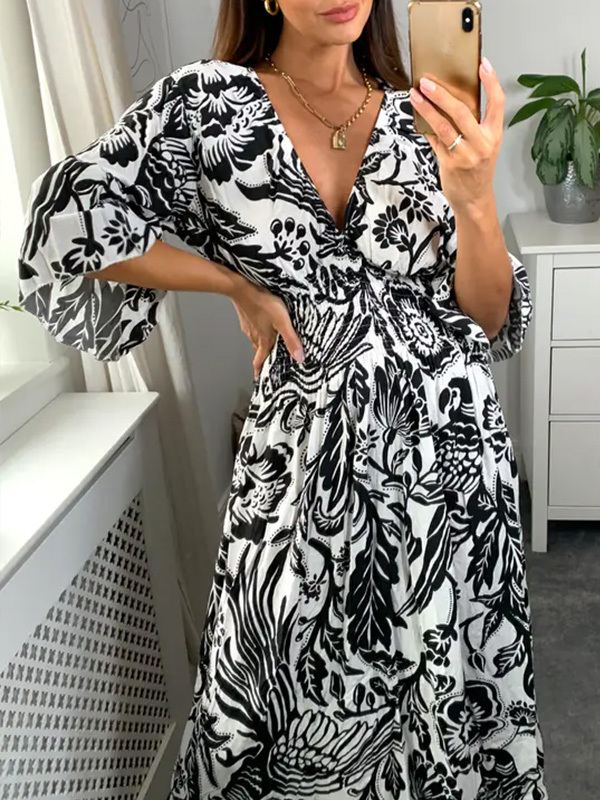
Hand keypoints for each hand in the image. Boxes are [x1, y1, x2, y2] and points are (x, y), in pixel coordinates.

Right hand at [229, 279, 304, 379]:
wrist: (241, 287)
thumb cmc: (262, 302)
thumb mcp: (282, 321)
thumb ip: (291, 339)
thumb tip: (300, 358)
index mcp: (263, 340)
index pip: (260, 361)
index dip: (260, 371)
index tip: (259, 379)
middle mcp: (254, 335)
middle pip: (259, 351)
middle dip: (263, 357)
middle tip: (267, 362)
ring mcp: (248, 326)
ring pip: (255, 339)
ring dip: (261, 343)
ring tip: (268, 343)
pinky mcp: (246, 316)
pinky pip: (252, 327)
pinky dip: (257, 330)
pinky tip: (262, 323)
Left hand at [409, 57, 503, 214]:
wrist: (474, 200)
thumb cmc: (477, 171)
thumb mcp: (483, 146)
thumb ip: (472, 126)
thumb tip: (449, 101)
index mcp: (494, 135)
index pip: (497, 103)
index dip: (491, 82)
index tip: (482, 64)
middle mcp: (482, 143)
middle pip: (462, 112)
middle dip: (442, 95)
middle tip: (427, 82)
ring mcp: (466, 154)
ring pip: (443, 126)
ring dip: (427, 109)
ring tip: (415, 96)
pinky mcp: (450, 163)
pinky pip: (435, 140)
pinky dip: (425, 127)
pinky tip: (417, 116)